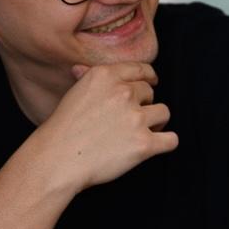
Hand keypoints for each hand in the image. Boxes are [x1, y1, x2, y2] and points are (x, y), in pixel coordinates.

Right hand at [27, 61, 177, 192]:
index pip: (141, 69)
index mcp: (105, 76)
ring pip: (164, 113)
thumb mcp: (72, 95)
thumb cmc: (62, 130)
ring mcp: (135, 118)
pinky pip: (171, 140)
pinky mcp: (144, 143)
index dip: (148, 78)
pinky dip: (166, 142)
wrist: (58, 160)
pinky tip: (157, 145)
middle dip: (145, 104)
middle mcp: (123, 93)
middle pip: (151, 92)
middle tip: (132, 119)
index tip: (150, 84)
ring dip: (157, 122)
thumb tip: (81, 68)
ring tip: (142, 132)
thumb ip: (84, 79)